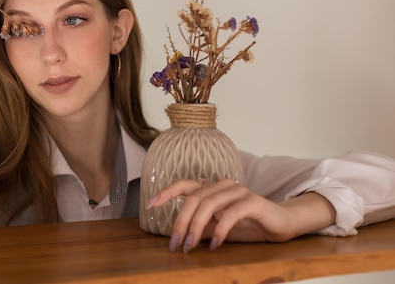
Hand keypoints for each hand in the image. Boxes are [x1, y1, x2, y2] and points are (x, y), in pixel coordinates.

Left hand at [147, 178, 335, 252]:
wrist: (281, 224)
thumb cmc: (248, 224)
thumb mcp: (218, 227)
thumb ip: (201, 226)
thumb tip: (178, 236)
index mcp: (212, 188)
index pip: (184, 185)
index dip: (166, 192)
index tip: (151, 204)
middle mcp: (222, 185)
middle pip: (193, 199)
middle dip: (180, 222)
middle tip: (174, 244)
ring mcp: (237, 191)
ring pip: (208, 205)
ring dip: (196, 228)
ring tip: (189, 247)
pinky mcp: (252, 202)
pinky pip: (230, 214)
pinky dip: (219, 230)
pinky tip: (214, 245)